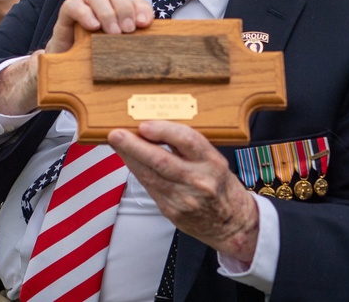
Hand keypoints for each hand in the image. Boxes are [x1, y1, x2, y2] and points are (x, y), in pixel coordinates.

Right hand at [44, 0, 152, 54]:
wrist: (70, 64)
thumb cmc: (99, 55)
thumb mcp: (120, 49)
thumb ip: (135, 42)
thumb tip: (149, 46)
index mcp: (121, 8)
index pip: (136, 0)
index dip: (142, 9)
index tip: (144, 24)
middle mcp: (104, 1)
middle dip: (124, 8)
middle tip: (128, 30)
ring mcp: (85, 4)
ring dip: (107, 12)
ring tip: (113, 32)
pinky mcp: (67, 13)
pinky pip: (72, 4)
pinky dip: (84, 13)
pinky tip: (93, 26)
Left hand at [108, 121, 259, 262]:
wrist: (232, 224)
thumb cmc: (220, 185)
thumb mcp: (213, 160)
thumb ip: (187, 146)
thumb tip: (154, 128)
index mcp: (212, 162)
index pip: (187, 140)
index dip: (163, 131)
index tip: (144, 125)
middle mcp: (198, 181)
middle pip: (161, 160)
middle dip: (134, 146)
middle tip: (116, 134)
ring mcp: (183, 198)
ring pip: (149, 175)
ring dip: (129, 157)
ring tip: (116, 143)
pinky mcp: (170, 210)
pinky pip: (149, 186)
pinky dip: (136, 171)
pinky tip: (128, 160)